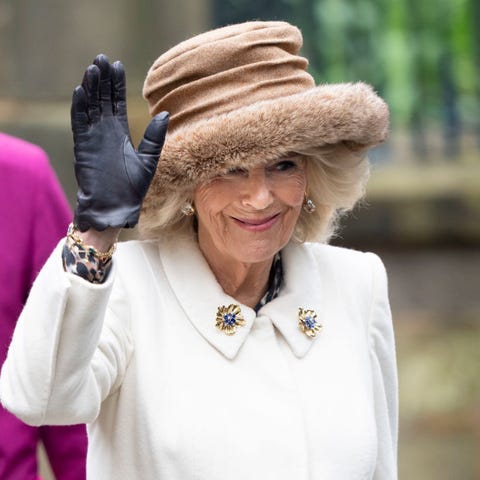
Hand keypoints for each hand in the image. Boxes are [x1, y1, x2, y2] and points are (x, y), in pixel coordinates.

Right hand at [71, 54, 168, 231]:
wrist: (116, 208)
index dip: (116, 84)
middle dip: (102, 79)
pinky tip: (80, 91)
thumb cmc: (132, 189)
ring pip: (89, 107)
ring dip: (90, 88)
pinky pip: (79, 124)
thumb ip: (154, 138)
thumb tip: (165, 114)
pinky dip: (79, 108)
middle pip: (101, 99)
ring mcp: (93, 138)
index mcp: (120, 134)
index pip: (116, 103)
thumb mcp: (148, 160)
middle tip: (103, 58)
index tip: (119, 65)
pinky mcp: (83, 147)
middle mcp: (105, 132)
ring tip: (93, 68)